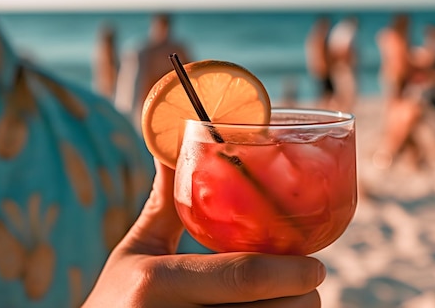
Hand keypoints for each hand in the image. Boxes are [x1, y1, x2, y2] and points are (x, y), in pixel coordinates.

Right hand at [83, 161, 324, 306]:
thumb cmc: (119, 297)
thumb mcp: (138, 249)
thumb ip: (166, 202)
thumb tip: (181, 142)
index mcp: (158, 283)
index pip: (244, 276)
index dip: (290, 272)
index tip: (316, 265)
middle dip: (302, 296)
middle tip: (306, 280)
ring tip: (287, 298)